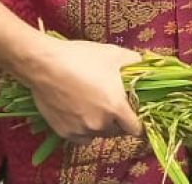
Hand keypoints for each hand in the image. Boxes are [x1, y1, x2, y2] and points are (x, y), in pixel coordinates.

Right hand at [21, 36, 142, 143]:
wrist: (44, 65)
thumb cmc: (81, 57)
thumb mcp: (114, 54)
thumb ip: (135, 63)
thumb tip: (147, 67)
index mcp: (116, 106)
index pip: (137, 128)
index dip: (139, 122)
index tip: (137, 114)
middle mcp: (100, 123)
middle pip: (118, 131)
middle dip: (120, 120)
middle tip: (114, 103)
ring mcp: (81, 130)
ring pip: (100, 134)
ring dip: (102, 124)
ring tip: (95, 104)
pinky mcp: (64, 132)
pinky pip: (82, 137)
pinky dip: (85, 129)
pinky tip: (82, 112)